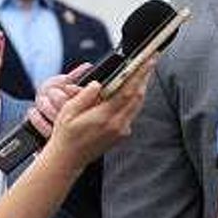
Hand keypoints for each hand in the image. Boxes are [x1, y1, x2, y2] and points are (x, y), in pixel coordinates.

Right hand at [41, 55, 154, 170]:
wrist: (69, 160)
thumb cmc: (65, 135)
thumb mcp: (68, 112)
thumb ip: (84, 96)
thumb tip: (98, 83)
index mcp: (104, 118)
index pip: (127, 91)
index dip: (139, 74)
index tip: (148, 60)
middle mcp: (118, 125)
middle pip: (138, 96)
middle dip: (145, 75)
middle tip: (151, 58)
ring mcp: (122, 130)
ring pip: (138, 103)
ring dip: (142, 85)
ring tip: (145, 68)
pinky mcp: (123, 133)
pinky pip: (133, 111)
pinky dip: (135, 97)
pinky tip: (134, 86)